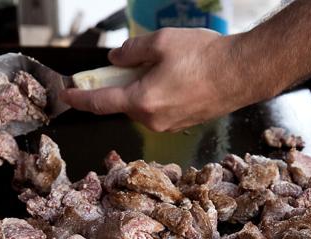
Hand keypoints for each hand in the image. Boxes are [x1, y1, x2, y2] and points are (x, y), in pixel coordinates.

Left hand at [61, 28, 253, 132]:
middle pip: (123, 102)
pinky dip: (157, 93)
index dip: (79, 98)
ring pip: (143, 105)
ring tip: (164, 64)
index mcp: (142, 102)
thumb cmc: (205, 57)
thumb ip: (132, 51)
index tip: (66, 94)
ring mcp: (169, 125)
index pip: (100, 103)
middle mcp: (153, 120)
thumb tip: (116, 59)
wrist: (243, 73)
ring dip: (141, 87)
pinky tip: (176, 76)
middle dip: (119, 84)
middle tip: (126, 62)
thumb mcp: (161, 42)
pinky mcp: (183, 123)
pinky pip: (160, 109)